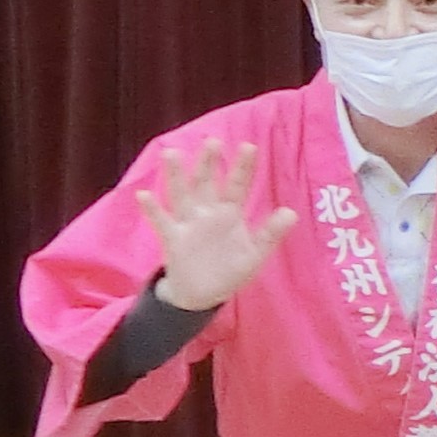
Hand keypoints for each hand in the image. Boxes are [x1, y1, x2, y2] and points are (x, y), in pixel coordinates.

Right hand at [139, 141, 298, 311]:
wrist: (202, 295)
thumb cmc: (229, 270)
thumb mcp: (255, 254)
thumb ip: (270, 234)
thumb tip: (292, 212)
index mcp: (229, 214)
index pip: (237, 186)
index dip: (242, 168)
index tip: (249, 146)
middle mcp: (206, 213)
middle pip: (206, 183)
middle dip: (208, 163)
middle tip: (213, 141)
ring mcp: (188, 224)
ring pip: (181, 195)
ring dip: (176, 176)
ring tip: (171, 153)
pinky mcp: (172, 239)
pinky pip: (162, 222)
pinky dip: (152, 209)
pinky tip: (144, 194)